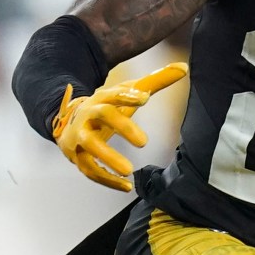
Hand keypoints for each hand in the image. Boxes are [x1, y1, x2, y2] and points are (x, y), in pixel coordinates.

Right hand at [50, 63, 185, 191]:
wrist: (71, 121)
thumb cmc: (107, 105)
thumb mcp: (128, 92)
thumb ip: (155, 81)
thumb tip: (183, 67)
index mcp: (102, 98)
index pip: (114, 93)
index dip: (128, 95)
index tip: (145, 97)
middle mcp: (88, 115)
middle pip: (102, 116)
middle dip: (122, 126)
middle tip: (143, 142)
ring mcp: (80, 136)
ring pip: (90, 146)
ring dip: (108, 158)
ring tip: (129, 171)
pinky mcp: (76, 156)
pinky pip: (89, 169)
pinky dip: (106, 180)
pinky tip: (126, 187)